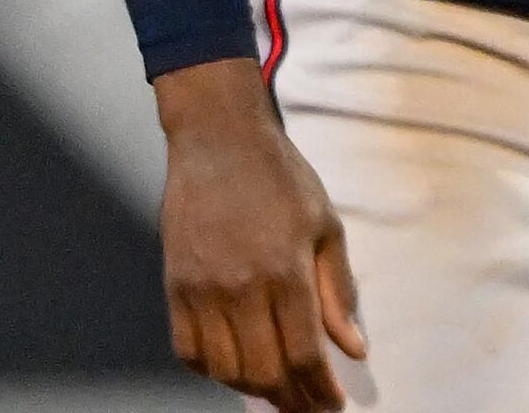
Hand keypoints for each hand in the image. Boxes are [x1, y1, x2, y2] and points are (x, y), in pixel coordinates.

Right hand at [155, 58, 362, 412]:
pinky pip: (189, 351)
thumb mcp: (326, 227)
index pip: (305, 353)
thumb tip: (353, 347)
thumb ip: (339, 292)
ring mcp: (201, 290)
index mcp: (286, 270)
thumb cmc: (281, 179)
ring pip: (225, 369)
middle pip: (264, 370)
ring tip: (280, 393)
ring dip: (254, 390)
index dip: (320, 390)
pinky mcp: (175, 288)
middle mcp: (240, 287)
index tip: (333, 406)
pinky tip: (236, 369)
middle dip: (291, 400)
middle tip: (309, 408)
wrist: (219, 144)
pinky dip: (213, 371)